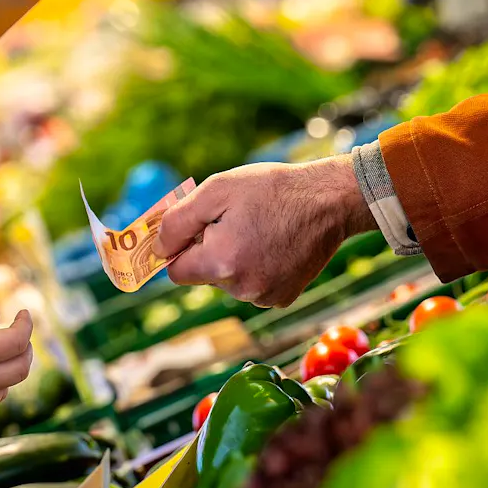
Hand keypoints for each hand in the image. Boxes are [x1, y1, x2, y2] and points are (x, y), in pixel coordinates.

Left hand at [154, 155, 376, 307]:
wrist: (331, 200)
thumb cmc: (271, 189)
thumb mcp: (216, 190)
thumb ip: (177, 221)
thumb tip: (156, 249)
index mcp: (220, 262)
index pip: (176, 271)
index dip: (182, 248)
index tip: (195, 230)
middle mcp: (241, 288)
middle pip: (204, 275)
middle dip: (210, 251)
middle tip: (235, 221)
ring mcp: (264, 297)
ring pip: (229, 281)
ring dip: (235, 259)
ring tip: (260, 229)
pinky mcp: (283, 298)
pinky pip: (254, 285)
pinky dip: (257, 268)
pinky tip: (275, 244)